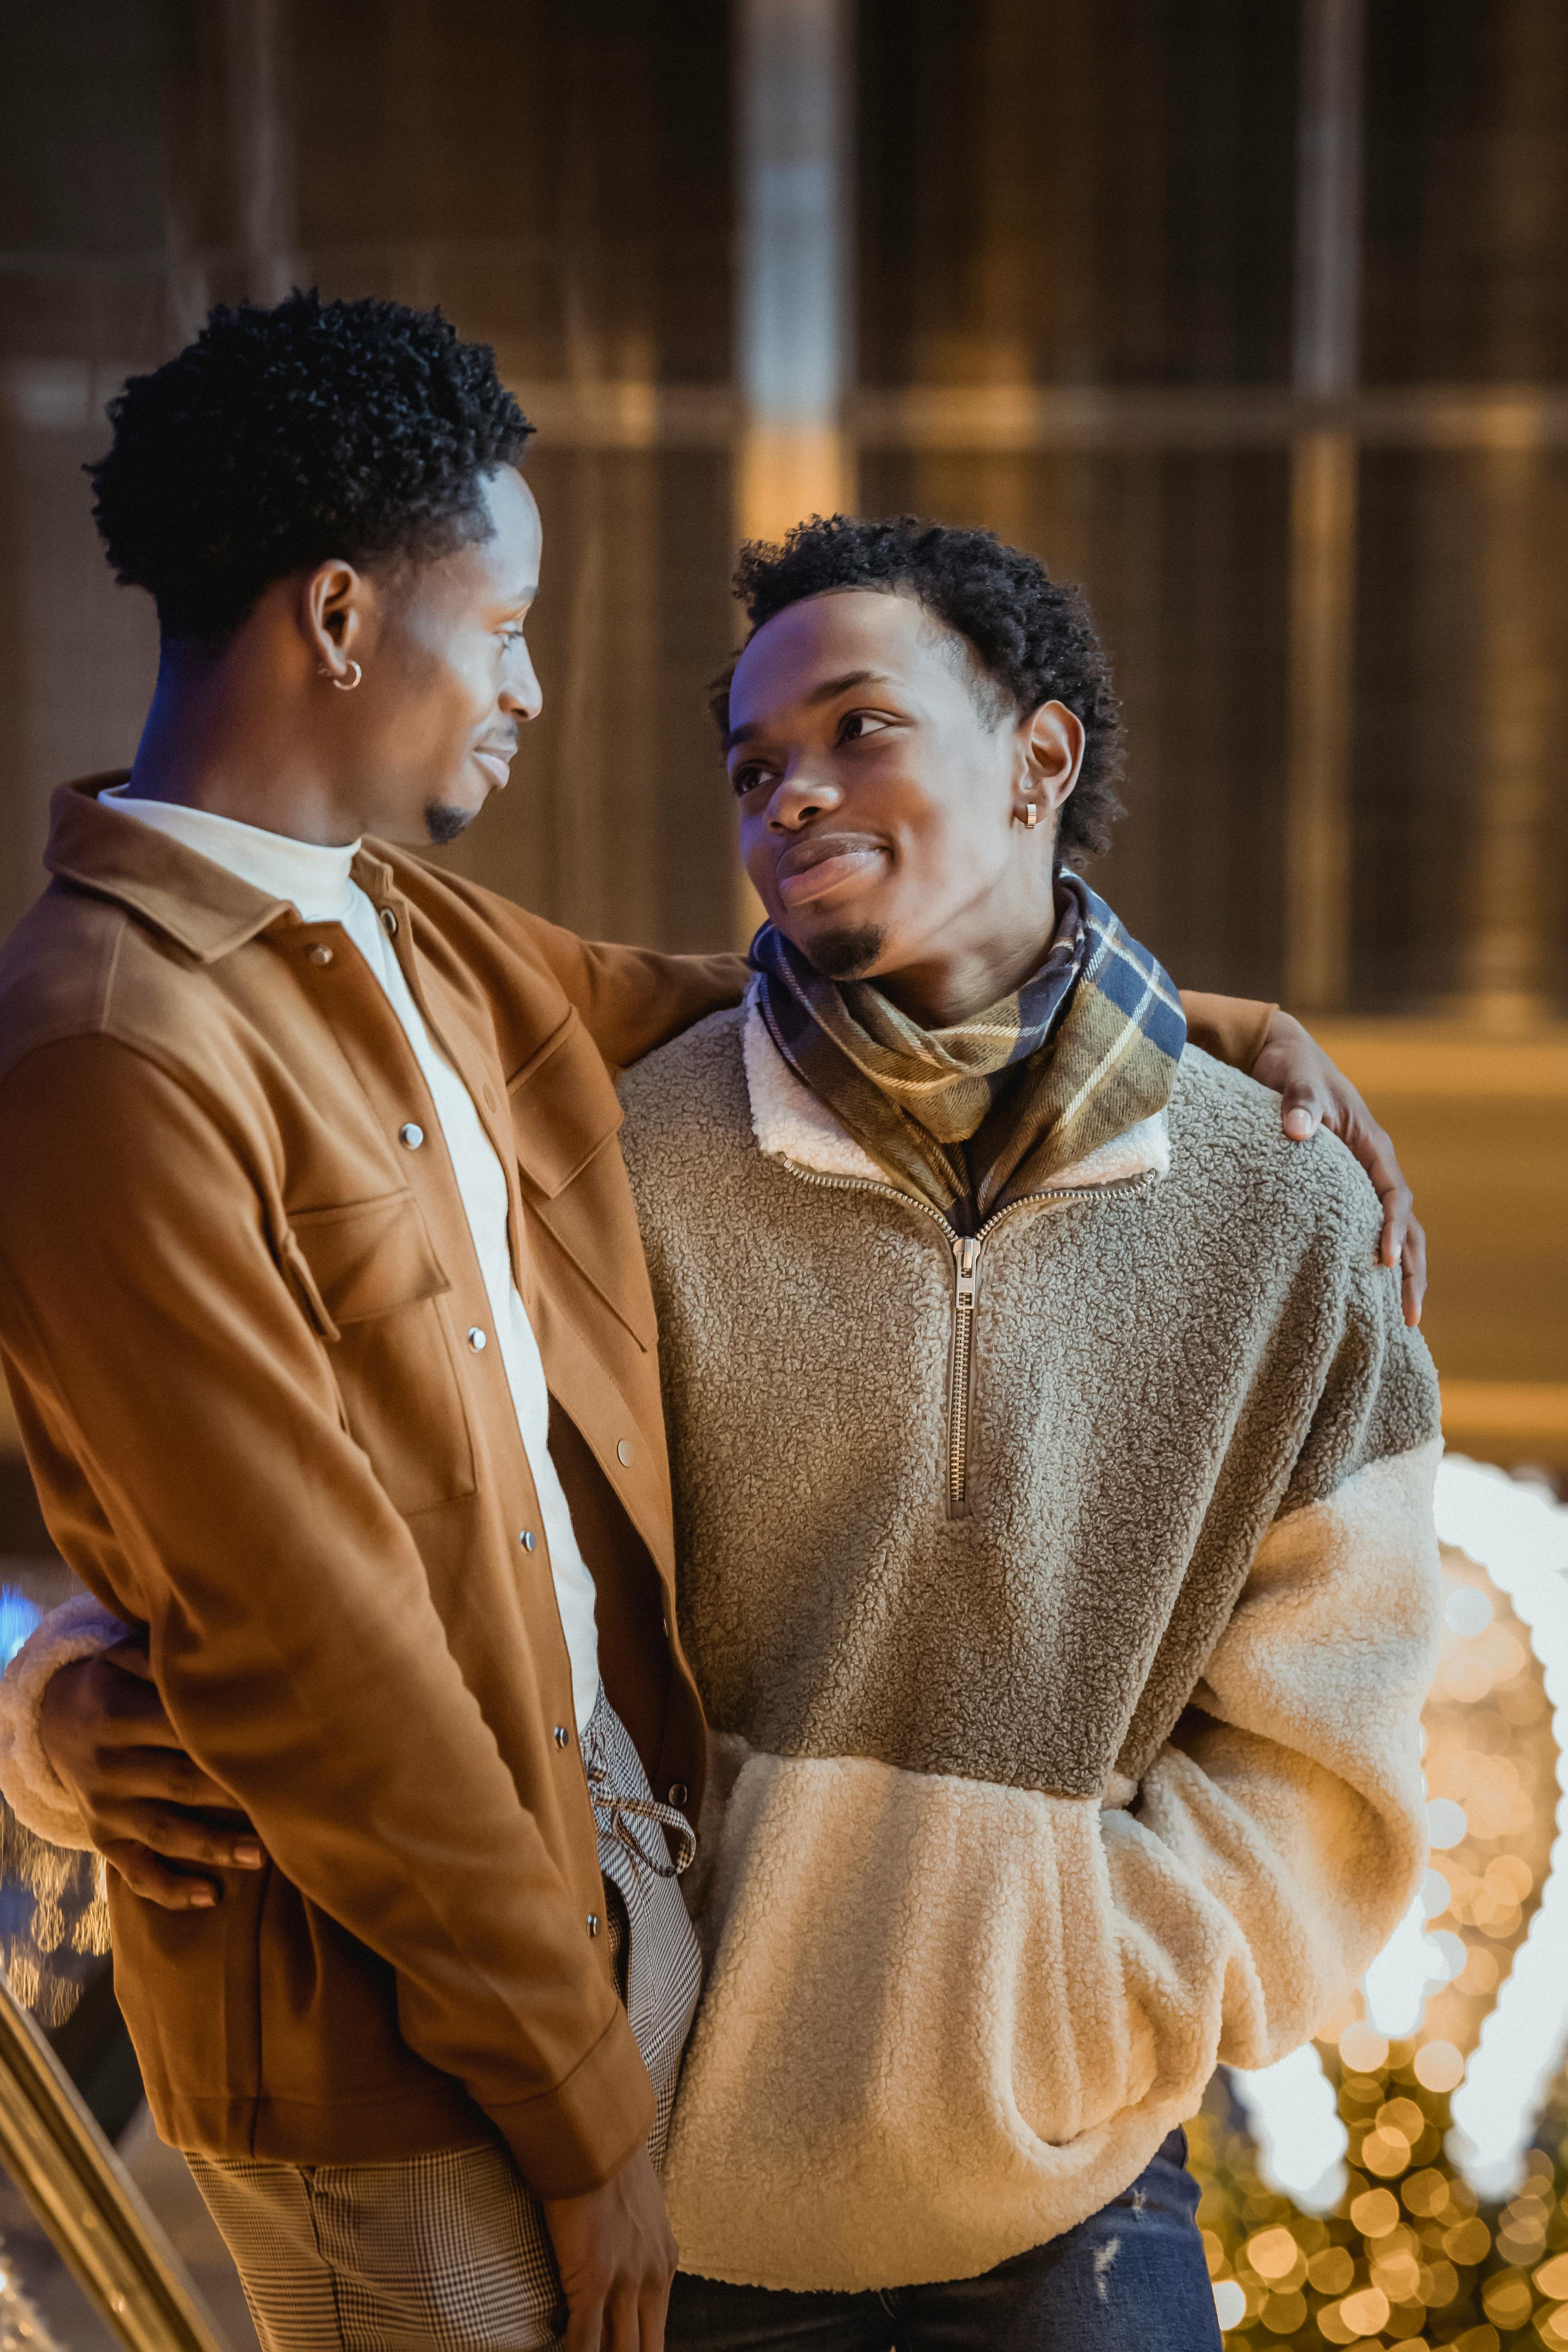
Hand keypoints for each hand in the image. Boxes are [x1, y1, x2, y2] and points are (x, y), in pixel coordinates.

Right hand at [38, 1639, 264, 1909]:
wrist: (52, 1720)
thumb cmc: (113, 1682)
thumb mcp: (124, 1657)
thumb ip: (162, 1656)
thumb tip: (218, 1642)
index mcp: (119, 1714)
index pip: (181, 1730)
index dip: (227, 1739)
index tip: (279, 1744)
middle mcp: (110, 1765)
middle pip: (181, 1783)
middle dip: (233, 1797)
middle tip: (288, 1805)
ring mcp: (106, 1808)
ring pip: (165, 1832)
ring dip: (213, 1847)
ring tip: (261, 1856)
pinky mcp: (103, 1838)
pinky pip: (135, 1872)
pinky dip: (170, 1890)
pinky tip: (209, 1897)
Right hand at [543, 2144, 678, 2351]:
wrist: (596, 2139)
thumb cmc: (610, 2165)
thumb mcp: (641, 2208)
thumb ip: (638, 2242)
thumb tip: (624, 2255)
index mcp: (665, 2263)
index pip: (655, 2334)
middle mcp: (652, 2279)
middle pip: (644, 2350)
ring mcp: (626, 2283)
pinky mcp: (595, 2281)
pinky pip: (584, 2341)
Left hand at [1250, 1009, 1426, 1327]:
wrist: (1278, 1056)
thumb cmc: (1290, 1067)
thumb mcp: (1294, 1079)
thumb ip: (1298, 1103)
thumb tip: (1298, 1130)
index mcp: (1371, 1145)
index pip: (1393, 1195)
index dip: (1393, 1229)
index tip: (1384, 1262)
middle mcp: (1373, 1167)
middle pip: (1405, 1226)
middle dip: (1411, 1271)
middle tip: (1409, 1318)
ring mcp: (1359, 1181)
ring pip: (1392, 1234)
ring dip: (1398, 1275)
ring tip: (1400, 1321)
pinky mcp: (1339, 1191)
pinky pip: (1363, 1230)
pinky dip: (1368, 1261)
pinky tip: (1361, 1295)